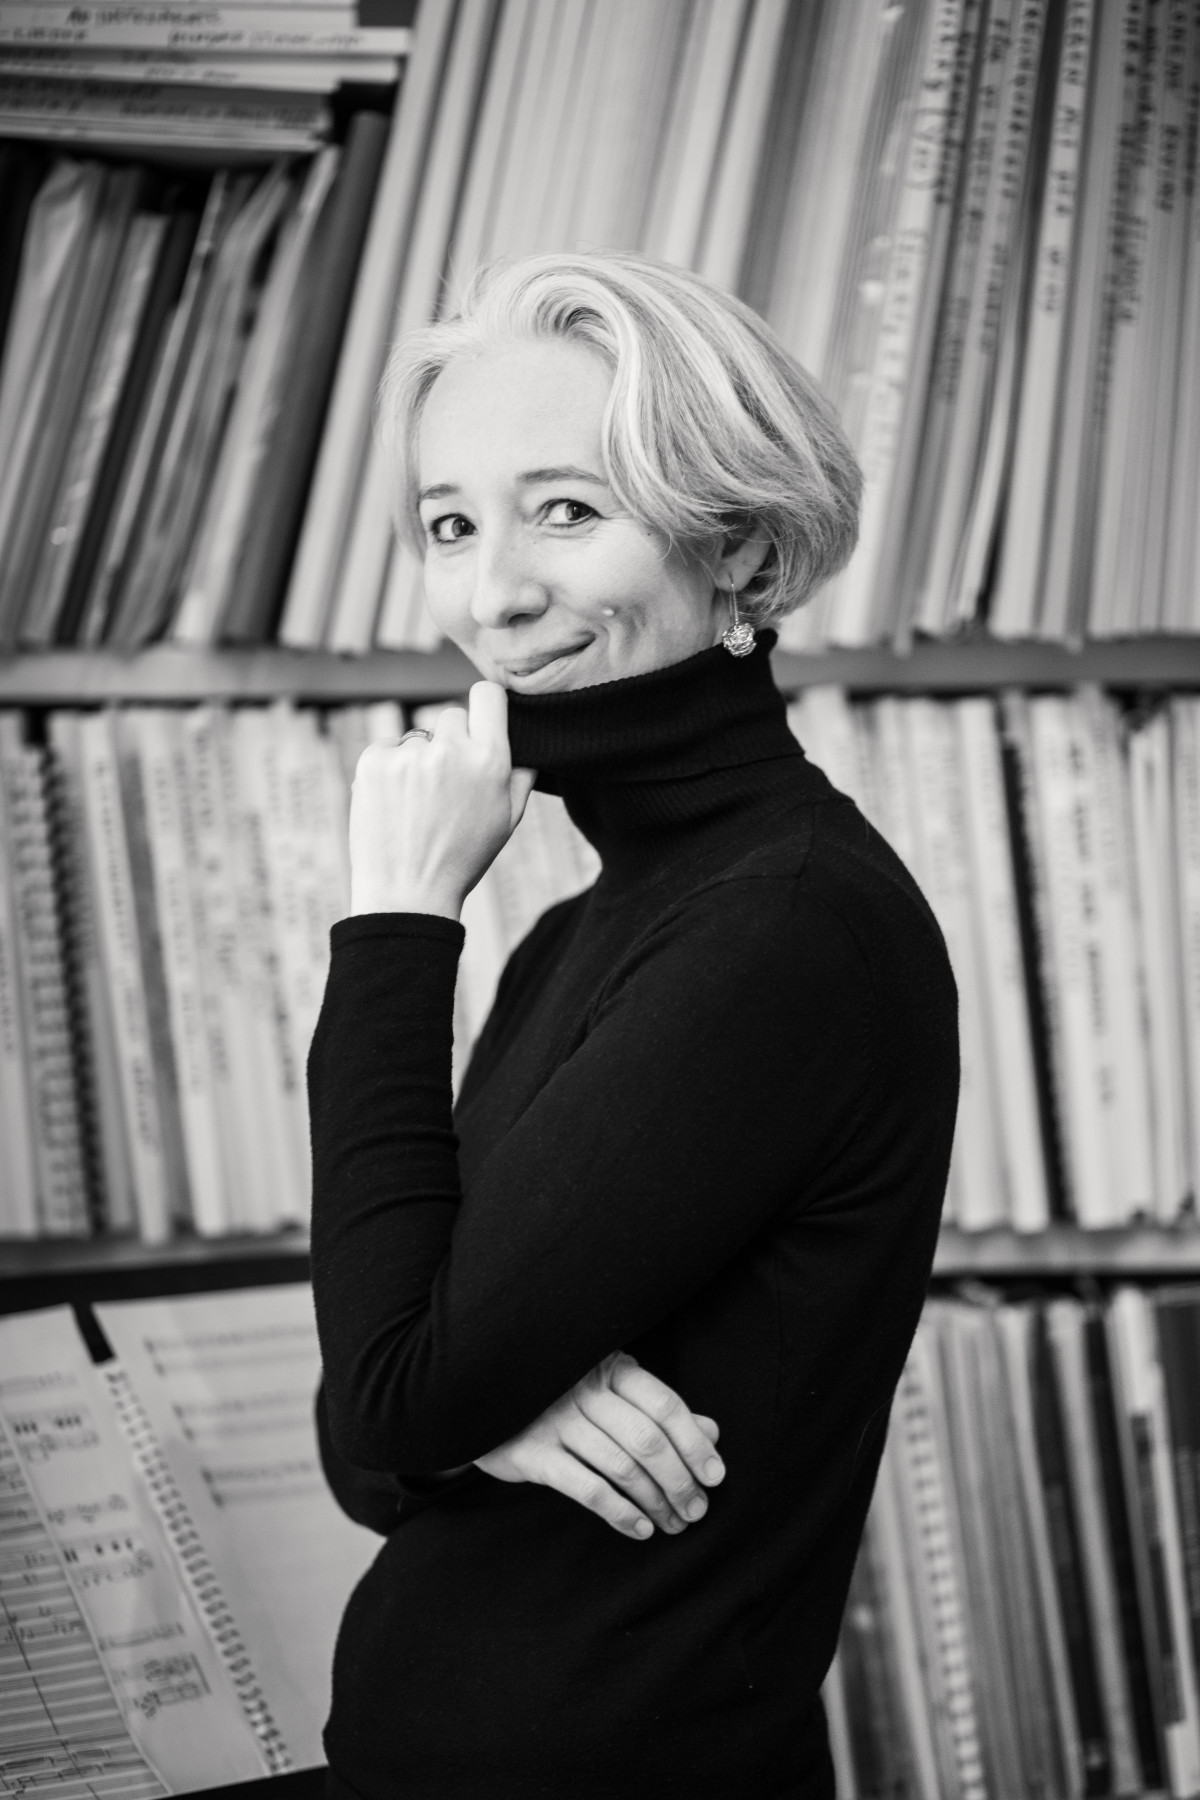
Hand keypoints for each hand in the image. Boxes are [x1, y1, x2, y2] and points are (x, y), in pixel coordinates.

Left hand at [349, 681, 534, 918]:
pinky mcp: (373, 762)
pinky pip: (387, 748)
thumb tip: (520, 738)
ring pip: (418, 737)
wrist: (408, 893)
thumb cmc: (462, 859)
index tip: (479, 720)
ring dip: (419, 759)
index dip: (484, 705)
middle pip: (451, 715)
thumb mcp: (508, 820)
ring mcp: (409, 754)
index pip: (487, 695)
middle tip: (446, 784)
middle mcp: (450, 749)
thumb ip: (520, 773)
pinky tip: (396, 804)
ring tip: (417, 805)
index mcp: (490, 760)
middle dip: (451, 741)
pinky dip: (389, 769)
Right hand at [473, 1353, 724, 1540]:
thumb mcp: (612, 1391)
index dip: (695, 1443)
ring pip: (622, 1467)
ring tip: (673, 1524)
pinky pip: (587, 1489)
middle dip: (679, 1481)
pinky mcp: (532, 1454)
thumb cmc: (563, 1397)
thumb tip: (712, 1432)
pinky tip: (639, 1529)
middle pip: (647, 1439)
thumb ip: (659, 1411)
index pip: (664, 1405)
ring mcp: (555, 1421)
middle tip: (697, 1510)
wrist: (487, 1401)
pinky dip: (620, 1514)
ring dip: (655, 1502)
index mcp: (610, 1367)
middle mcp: (583, 1389)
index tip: (715, 1477)